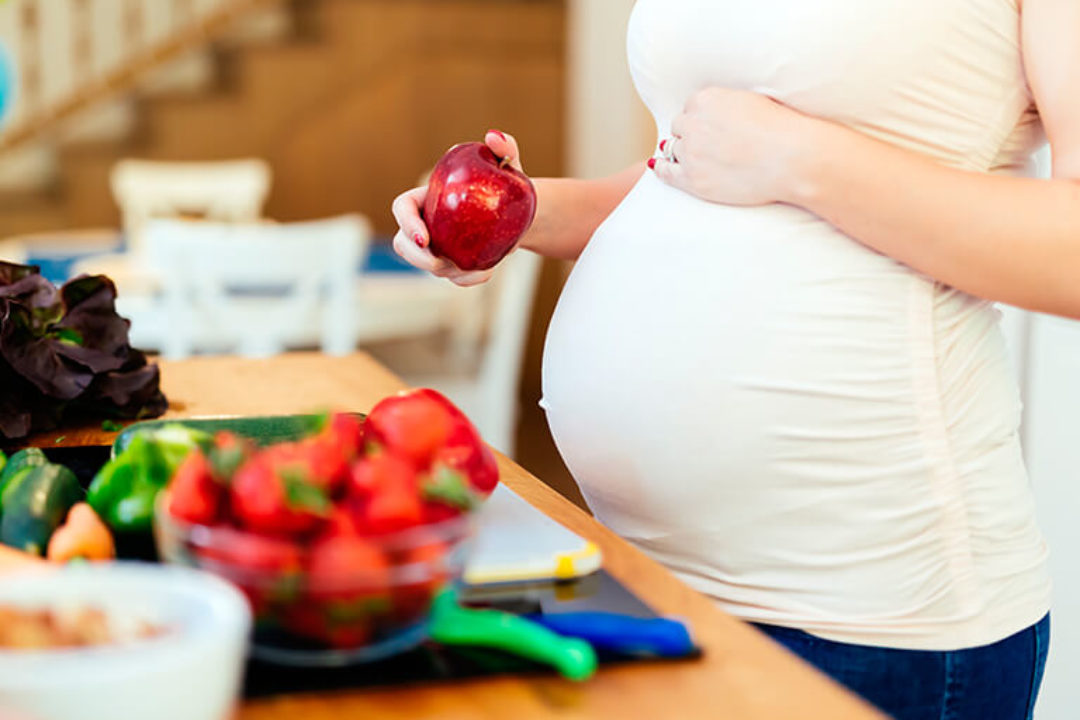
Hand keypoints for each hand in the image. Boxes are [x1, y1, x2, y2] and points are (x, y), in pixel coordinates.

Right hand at [392, 129, 524, 286]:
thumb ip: (504, 147)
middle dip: (415, 258)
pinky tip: (487, 273)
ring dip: (447, 271)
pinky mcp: (454, 265)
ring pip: (427, 266)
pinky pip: (453, 279)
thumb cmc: (508, 183)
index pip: (403, 208)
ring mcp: (438, 247)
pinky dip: (467, 280)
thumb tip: (493, 138)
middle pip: (402, 244)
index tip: (424, 238)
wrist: (522, 213)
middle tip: (438, 262)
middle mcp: (427, 223)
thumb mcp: (510, 163)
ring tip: (476, 266)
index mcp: (428, 197)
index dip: (406, 223)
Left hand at [650, 87, 811, 205]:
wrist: (792, 158)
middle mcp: (693, 124)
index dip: (701, 119)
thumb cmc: (781, 129)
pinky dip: (662, 169)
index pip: (691, 108)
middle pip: (680, 127)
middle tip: (706, 144)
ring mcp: (691, 153)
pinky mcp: (693, 179)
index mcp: (706, 100)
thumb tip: (718, 111)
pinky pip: (666, 172)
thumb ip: (727, 104)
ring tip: (695, 158)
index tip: (710, 127)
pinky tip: (660, 167)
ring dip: (683, 152)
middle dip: (691, 134)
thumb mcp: (751, 100)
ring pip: (674, 149)